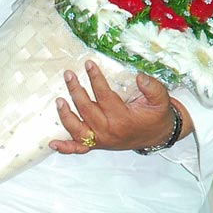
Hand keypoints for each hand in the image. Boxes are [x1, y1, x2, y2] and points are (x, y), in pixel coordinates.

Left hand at [50, 63, 190, 154]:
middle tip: (69, 74)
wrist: (158, 135)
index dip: (95, 79)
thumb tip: (140, 76)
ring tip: (59, 100)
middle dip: (76, 90)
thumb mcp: (161, 99)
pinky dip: (65, 147)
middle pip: (86, 109)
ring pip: (77, 129)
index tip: (89, 64)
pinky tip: (52, 143)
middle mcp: (108, 131)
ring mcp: (101, 140)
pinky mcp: (97, 145)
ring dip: (66, 115)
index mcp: (122, 118)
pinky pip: (79, 148)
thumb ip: (152, 87)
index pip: (104, 95)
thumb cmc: (157, 115)